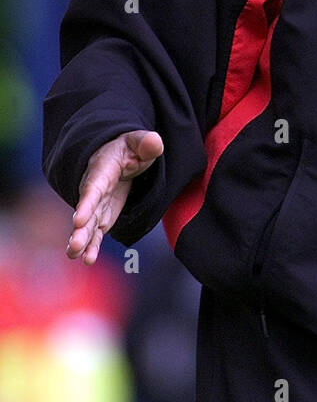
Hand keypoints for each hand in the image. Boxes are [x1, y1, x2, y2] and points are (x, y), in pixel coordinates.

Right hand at [67, 129, 163, 264]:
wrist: (119, 157)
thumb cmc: (129, 149)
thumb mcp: (138, 142)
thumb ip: (146, 143)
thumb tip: (155, 142)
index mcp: (101, 170)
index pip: (93, 188)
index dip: (86, 203)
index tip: (79, 219)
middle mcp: (94, 190)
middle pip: (87, 211)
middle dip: (80, 229)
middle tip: (75, 246)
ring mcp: (97, 205)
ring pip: (88, 225)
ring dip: (82, 240)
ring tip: (76, 255)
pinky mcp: (102, 217)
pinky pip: (96, 232)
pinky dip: (92, 245)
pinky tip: (87, 259)